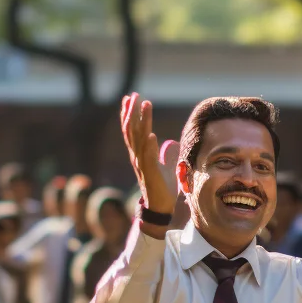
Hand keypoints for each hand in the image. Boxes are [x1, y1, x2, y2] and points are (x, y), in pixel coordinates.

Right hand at [120, 93, 179, 211]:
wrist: (160, 207)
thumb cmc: (162, 187)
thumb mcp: (166, 166)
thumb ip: (166, 154)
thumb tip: (171, 143)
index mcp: (139, 154)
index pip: (132, 130)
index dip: (129, 114)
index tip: (130, 98)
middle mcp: (137, 157)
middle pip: (131, 130)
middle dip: (132, 111)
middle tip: (133, 95)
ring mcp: (142, 164)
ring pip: (139, 139)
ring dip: (142, 121)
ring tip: (145, 105)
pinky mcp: (150, 173)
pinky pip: (148, 158)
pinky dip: (149, 146)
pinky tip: (152, 135)